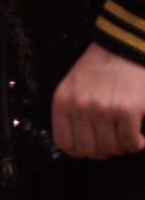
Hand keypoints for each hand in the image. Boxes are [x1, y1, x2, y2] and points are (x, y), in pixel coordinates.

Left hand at [51, 42, 144, 157]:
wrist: (124, 48)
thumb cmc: (99, 69)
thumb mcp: (72, 87)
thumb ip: (70, 113)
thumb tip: (77, 147)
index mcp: (63, 102)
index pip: (64, 143)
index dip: (79, 151)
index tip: (91, 148)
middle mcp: (80, 107)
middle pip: (89, 149)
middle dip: (102, 151)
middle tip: (113, 143)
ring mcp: (103, 109)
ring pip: (111, 148)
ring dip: (121, 147)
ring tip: (126, 136)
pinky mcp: (127, 110)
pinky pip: (130, 142)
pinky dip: (136, 144)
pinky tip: (139, 136)